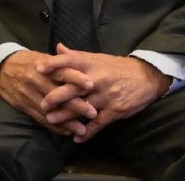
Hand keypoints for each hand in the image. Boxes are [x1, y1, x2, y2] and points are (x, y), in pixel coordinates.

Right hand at [0, 50, 95, 137]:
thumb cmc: (26, 61)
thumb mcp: (41, 57)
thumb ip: (60, 63)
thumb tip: (82, 67)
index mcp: (42, 66)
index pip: (61, 71)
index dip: (76, 78)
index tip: (91, 84)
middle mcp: (35, 80)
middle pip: (58, 94)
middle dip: (75, 104)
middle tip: (93, 112)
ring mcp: (28, 94)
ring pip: (50, 110)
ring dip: (66, 121)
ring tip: (82, 129)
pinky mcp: (22, 105)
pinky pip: (39, 118)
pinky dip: (53, 126)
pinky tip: (66, 132)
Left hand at [37, 44, 170, 142]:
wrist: (146, 77)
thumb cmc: (116, 67)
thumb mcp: (97, 58)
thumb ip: (76, 55)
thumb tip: (57, 47)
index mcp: (90, 65)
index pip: (69, 62)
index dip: (53, 64)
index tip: (38, 69)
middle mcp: (96, 79)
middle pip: (73, 88)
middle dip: (55, 97)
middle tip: (41, 104)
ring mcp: (105, 96)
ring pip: (82, 107)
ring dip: (66, 116)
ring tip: (51, 121)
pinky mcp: (115, 110)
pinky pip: (98, 123)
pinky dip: (87, 132)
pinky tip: (77, 138)